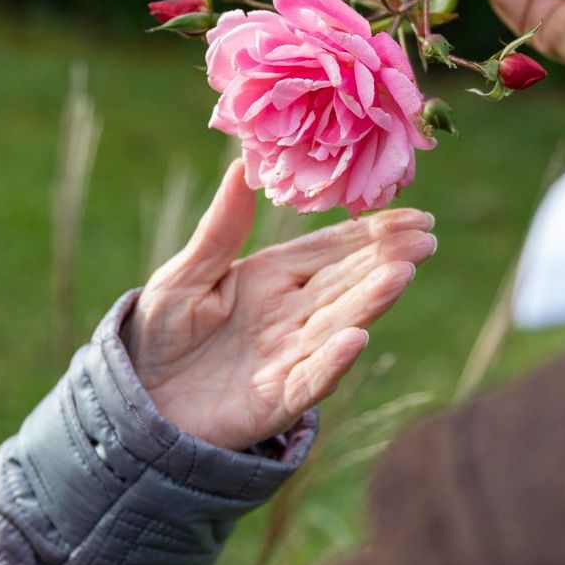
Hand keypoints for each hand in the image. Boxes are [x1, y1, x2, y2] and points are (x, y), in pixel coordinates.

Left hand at [124, 161, 435, 450]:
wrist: (138, 401)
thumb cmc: (161, 332)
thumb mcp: (185, 272)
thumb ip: (220, 228)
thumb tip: (241, 164)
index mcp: (273, 278)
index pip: (331, 250)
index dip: (371, 232)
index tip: (413, 214)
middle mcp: (291, 316)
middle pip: (346, 283)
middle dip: (386, 260)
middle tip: (426, 238)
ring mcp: (288, 358)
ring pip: (337, 325)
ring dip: (370, 302)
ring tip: (401, 275)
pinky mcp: (275, 400)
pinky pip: (309, 379)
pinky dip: (332, 362)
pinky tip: (356, 339)